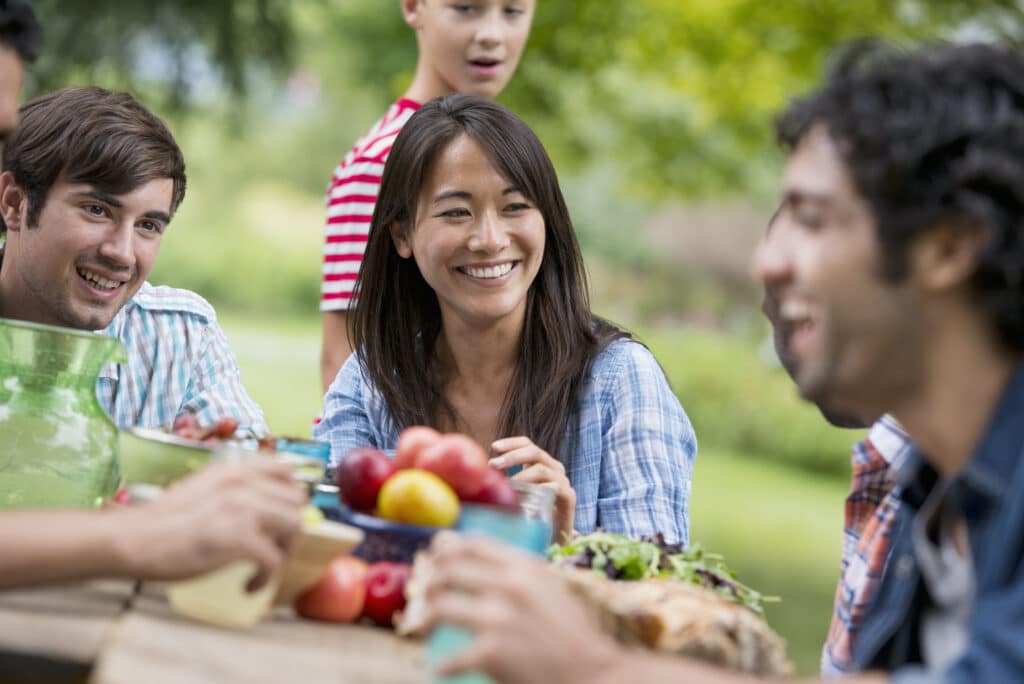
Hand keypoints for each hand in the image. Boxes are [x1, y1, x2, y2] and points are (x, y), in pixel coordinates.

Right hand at [113, 460, 305, 587]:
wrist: (132, 540)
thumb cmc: (161, 522)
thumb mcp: (202, 489)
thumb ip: (232, 490)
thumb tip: (263, 505)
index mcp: (234, 471)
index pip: (286, 470)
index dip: (290, 494)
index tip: (283, 515)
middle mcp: (243, 484)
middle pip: (296, 501)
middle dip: (289, 528)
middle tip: (273, 548)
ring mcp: (243, 510)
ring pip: (294, 526)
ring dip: (284, 551)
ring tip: (263, 567)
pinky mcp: (240, 539)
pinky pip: (275, 560)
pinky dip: (266, 577)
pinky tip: (249, 585)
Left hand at [423, 533, 620, 683]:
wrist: (593, 671)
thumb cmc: (571, 631)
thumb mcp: (549, 587)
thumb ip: (520, 573)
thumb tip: (481, 563)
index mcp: (523, 566)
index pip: (472, 544)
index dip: (447, 546)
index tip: (436, 553)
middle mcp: (508, 586)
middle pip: (449, 571)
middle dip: (430, 580)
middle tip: (426, 591)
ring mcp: (497, 618)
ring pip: (439, 607)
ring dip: (425, 616)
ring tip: (425, 624)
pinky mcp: (491, 652)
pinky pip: (450, 656)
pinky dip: (442, 664)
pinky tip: (440, 667)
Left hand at [490, 436, 575, 540]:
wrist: (552, 539)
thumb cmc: (529, 517)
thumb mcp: (514, 494)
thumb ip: (503, 481)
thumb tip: (482, 473)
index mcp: (540, 463)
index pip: (527, 444)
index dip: (511, 443)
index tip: (493, 447)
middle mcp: (553, 468)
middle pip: (534, 452)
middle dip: (512, 456)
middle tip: (494, 465)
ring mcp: (563, 481)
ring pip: (542, 469)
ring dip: (521, 475)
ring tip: (508, 486)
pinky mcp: (568, 497)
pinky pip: (556, 488)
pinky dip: (540, 489)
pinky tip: (527, 495)